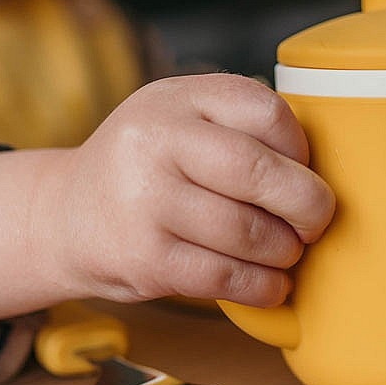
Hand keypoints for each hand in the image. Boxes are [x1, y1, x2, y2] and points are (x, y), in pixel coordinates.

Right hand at [49, 74, 335, 306]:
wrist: (67, 212)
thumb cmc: (145, 165)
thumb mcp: (178, 119)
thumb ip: (236, 127)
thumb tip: (318, 170)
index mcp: (176, 97)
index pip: (264, 110)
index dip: (301, 147)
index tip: (305, 170)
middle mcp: (154, 141)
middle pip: (258, 170)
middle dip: (307, 204)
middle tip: (316, 221)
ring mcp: (144, 201)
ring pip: (246, 231)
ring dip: (284, 250)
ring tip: (289, 252)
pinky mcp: (143, 258)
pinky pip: (223, 277)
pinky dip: (262, 286)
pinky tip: (272, 284)